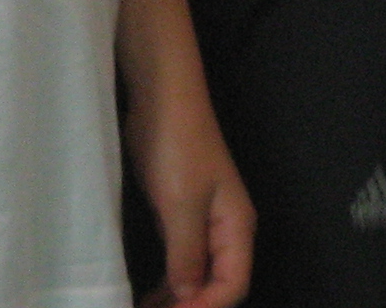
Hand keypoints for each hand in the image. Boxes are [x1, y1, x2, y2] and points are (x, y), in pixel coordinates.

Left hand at [125, 96, 251, 307]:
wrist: (162, 98)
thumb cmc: (177, 148)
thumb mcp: (181, 205)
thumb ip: (186, 254)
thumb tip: (188, 294)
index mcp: (236, 227)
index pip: (233, 285)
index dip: (206, 307)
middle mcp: (225, 230)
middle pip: (218, 283)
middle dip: (192, 305)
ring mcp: (203, 221)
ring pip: (197, 274)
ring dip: (178, 297)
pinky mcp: (179, 213)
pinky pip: (180, 258)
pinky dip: (168, 280)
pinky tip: (149, 294)